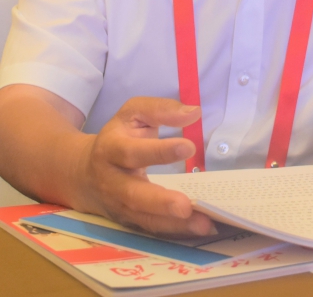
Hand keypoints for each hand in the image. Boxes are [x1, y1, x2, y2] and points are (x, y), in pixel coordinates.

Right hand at [78, 97, 214, 235]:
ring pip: (144, 218)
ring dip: (173, 224)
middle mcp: (112, 181)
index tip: (189, 147)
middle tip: (186, 206)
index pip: (133, 152)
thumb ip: (161, 109)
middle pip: (134, 195)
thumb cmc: (118, 136)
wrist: (83, 171)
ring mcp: (118, 206)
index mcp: (110, 149)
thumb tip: (194, 112)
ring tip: (203, 224)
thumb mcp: (133, 113)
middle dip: (160, 202)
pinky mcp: (128, 221)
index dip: (159, 151)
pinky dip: (175, 231)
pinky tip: (199, 228)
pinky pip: (151, 228)